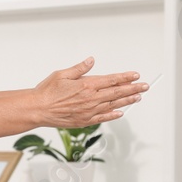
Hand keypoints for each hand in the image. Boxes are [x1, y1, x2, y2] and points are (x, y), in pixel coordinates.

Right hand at [31, 57, 148, 127]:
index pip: (112, 80)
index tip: (135, 75)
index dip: (125, 77)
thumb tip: (91, 61)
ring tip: (137, 97)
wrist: (37, 110)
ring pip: (113, 105)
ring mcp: (89, 111)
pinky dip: (113, 115)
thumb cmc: (46, 92)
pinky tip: (121, 113)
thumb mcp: (62, 74)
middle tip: (144, 86)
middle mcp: (90, 99)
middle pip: (117, 93)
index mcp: (86, 85)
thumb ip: (79, 68)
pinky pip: (103, 118)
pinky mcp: (84, 121)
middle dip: (133, 88)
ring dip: (127, 101)